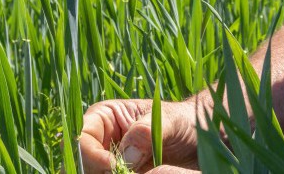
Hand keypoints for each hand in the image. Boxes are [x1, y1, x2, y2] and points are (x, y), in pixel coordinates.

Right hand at [78, 99, 201, 172]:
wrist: (199, 139)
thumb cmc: (185, 121)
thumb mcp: (171, 121)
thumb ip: (147, 131)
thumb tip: (126, 154)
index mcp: (106, 116)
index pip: (84, 136)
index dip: (92, 155)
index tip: (114, 167)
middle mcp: (103, 139)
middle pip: (85, 161)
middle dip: (100, 171)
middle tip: (127, 173)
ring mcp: (110, 160)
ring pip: (95, 173)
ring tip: (139, 172)